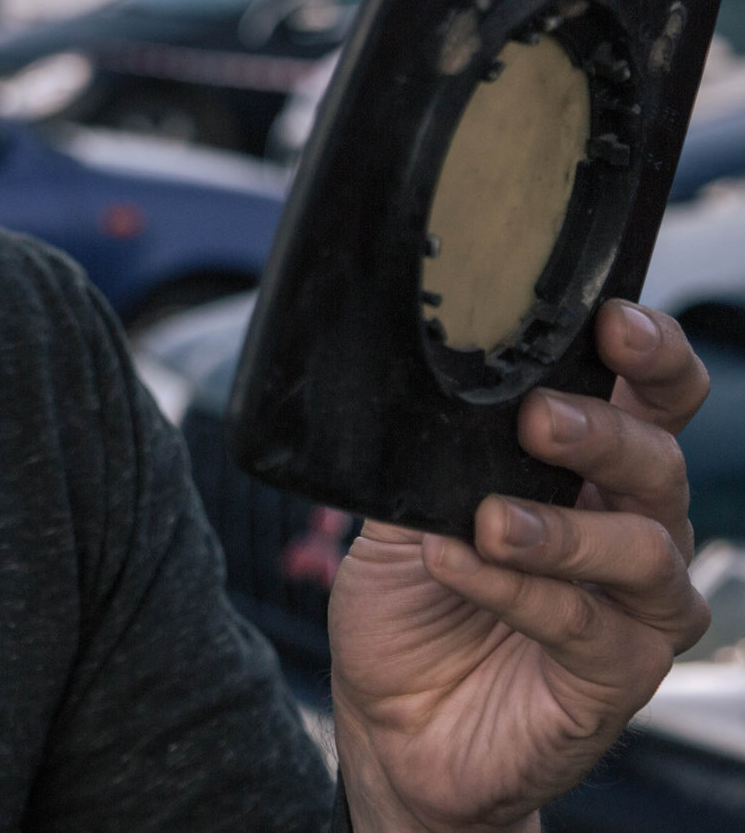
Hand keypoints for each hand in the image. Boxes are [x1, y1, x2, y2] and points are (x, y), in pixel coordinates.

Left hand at [329, 299, 712, 832]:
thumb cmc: (410, 607)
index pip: (652, 401)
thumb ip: (424, 453)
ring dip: (564, 529)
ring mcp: (633, 611)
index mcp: (590, 477)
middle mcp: (631, 534)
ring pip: (642, 550)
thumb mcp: (397, 510)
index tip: (614, 321)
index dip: (651, 357)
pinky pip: (587, 628)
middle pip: (659, 463)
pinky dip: (519, 592)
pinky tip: (458, 565)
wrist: (389, 725)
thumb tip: (411, 384)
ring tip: (488, 520)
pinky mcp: (616, 679)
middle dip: (604, 433)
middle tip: (538, 420)